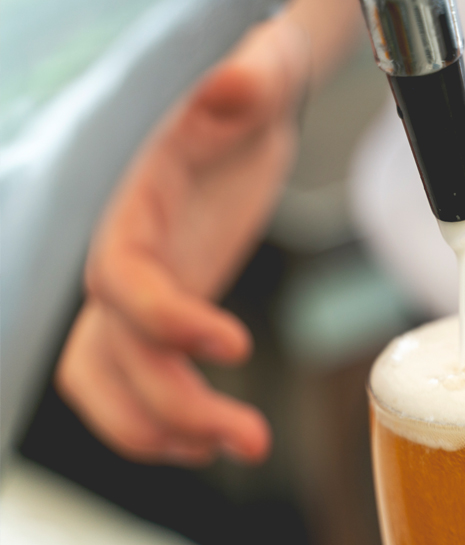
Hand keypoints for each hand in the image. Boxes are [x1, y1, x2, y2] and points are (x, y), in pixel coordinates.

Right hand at [56, 14, 309, 465]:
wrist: (248, 112)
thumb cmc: (252, 97)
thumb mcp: (259, 80)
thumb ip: (250, 82)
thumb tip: (239, 84)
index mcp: (139, 207)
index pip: (124, 276)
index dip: (166, 318)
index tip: (236, 346)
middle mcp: (127, 258)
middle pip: (115, 350)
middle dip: (173, 405)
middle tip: (253, 440)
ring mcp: (141, 291)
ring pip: (110, 380)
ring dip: (162, 430)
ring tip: (239, 448)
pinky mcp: (166, 312)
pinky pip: (137, 381)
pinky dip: (165, 421)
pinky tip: (216, 440)